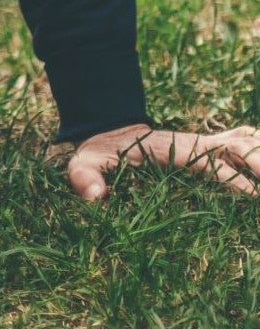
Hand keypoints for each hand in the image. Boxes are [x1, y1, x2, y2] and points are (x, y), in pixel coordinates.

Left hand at [66, 123, 259, 200]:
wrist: (110, 132)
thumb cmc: (101, 151)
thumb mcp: (86, 160)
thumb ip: (85, 176)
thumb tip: (94, 196)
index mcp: (172, 148)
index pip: (210, 160)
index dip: (232, 176)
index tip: (251, 195)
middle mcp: (194, 144)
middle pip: (236, 145)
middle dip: (257, 160)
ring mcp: (203, 146)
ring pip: (244, 141)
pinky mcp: (208, 151)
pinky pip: (240, 144)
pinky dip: (257, 149)